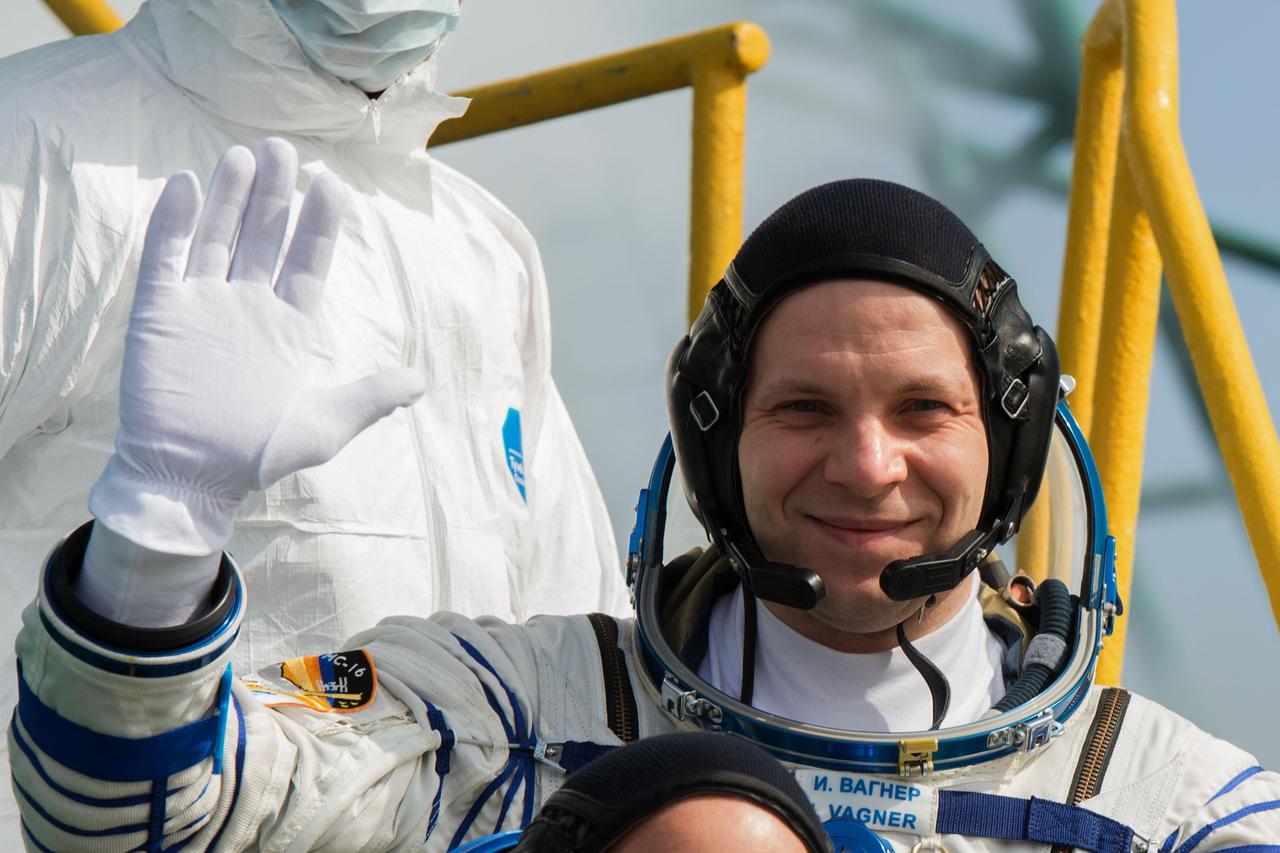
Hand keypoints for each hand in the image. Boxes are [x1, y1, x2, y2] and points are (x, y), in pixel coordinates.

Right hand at [90, 138, 425, 555]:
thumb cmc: (258, 455)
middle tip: (284, 149)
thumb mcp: (325, 426)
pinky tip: (183, 184)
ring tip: (244, 156)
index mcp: (289, 325)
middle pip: (263, 236)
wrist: (190, 480)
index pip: (307, 261)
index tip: (332, 185)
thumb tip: (420, 382)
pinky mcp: (158, 313)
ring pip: (216, 236)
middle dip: (275, 194)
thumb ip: (370, 398)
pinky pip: (164, 258)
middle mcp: (247, 306)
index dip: (319, 224)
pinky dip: (171, 222)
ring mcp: (201, 305)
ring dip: (229, 197)